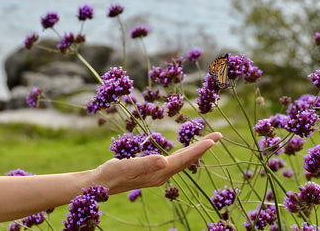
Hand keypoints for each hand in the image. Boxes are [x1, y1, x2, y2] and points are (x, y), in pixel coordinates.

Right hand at [94, 132, 221, 193]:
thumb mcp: (127, 166)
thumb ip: (145, 163)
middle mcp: (162, 175)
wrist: (101, 184)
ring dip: (196, 150)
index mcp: (158, 173)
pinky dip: (184, 153)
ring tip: (208, 141)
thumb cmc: (111, 174)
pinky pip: (174, 161)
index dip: (198, 149)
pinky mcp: (152, 171)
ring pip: (182, 161)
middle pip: (187, 160)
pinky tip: (185, 151)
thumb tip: (164, 161)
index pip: (183, 159)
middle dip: (203, 148)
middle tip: (218, 135)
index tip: (213, 139)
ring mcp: (158, 174)